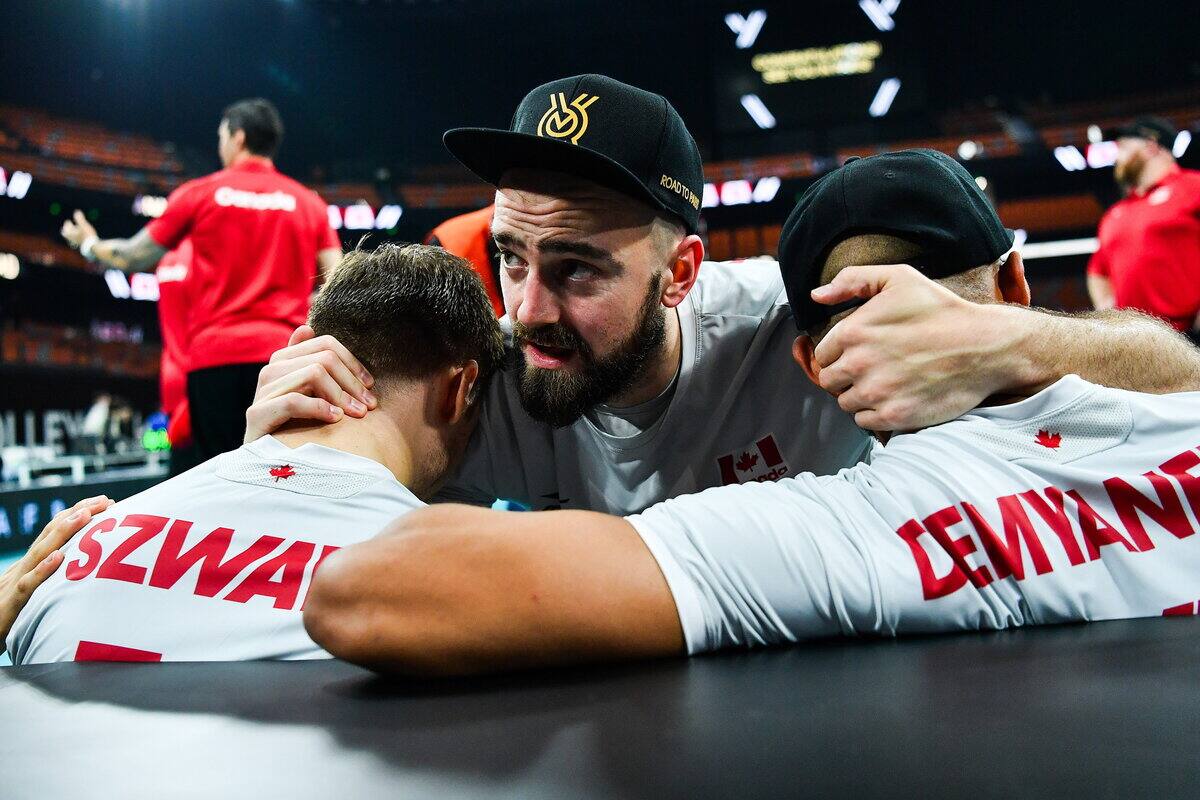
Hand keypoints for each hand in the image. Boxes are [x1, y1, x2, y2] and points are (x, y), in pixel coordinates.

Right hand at [0, 495, 112, 643]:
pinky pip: (28, 583)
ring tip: (84, 515)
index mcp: (31, 563)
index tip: (105, 501)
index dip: (78, 514)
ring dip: (63, 532)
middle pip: (51, 534)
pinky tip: (59, 557)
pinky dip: (43, 569)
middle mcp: (25, 566)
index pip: (55, 532)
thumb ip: (50, 577)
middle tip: (104, 500)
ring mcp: (17, 580)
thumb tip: (80, 563)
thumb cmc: (9, 613)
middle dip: (78, 514)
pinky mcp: (12, 602)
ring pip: (41, 552)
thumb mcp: (32, 589)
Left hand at [60, 210, 97, 249]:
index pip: (66, 228)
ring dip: (72, 234)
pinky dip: (77, 238)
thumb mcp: (83, 225)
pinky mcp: (81, 246)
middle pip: (66, 234)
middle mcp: (71, 238)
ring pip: (71, 238)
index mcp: (70, 233)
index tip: (68, 221)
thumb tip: (77, 211)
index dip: (67, 224)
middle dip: (66, 230)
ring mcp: (76, 243)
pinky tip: (81, 238)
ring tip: (74, 232)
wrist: (93, 247)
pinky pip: (76, 241)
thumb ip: (79, 219)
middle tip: (68, 227)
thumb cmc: (87, 235)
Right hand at [245, 325, 377, 442]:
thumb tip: (307, 328)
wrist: (268, 462)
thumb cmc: (297, 427)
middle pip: (323, 359)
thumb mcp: (308, 394)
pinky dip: (320, 408)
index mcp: (283, 360)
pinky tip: (336, 419)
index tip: (369, 385)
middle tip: (368, 405)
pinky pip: (294, 400)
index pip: (326, 344)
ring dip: (341, 395)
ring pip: (313, 374)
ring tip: (356, 413)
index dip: (352, 363)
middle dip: (351, 382)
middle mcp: (270, 371)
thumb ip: (310, 364)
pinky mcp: (256, 414)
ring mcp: (262, 392)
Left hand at [810, 264, 1014, 430]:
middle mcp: (858, 364)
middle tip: (873, 368)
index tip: (861, 351)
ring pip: (845, 402)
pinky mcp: (894, 416)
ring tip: (887, 382)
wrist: (984, 346)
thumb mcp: (898, 278)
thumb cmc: (942, 311)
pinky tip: (895, 397)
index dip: (840, 353)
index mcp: (853, 331)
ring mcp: (876, 392)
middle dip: (846, 375)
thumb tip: (816, 296)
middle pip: (829, 380)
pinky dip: (875, 413)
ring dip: (860, 395)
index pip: (823, 354)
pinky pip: (864, 421)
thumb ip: (852, 280)